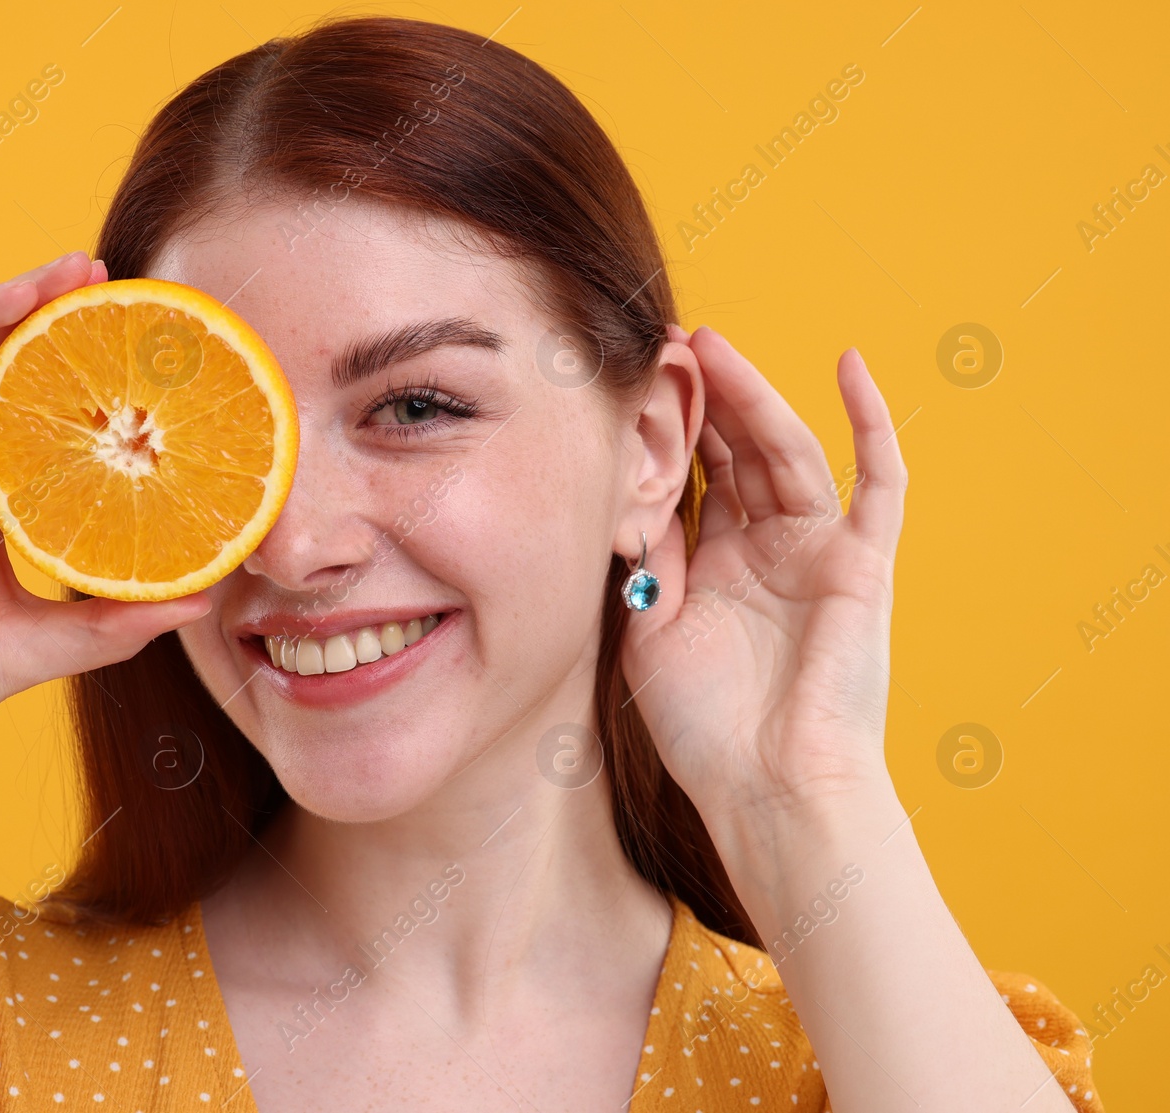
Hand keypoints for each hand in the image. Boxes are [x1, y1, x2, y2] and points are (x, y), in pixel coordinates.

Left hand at [620, 325, 906, 821]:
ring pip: (789, 453)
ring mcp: (821, 552)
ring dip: (754, 396)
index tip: (634, 378)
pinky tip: (850, 365)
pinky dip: (872, 423)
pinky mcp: (866, 562)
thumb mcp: (654, 629)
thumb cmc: (707, 729)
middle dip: (706, 398)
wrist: (770, 789)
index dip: (671, 428)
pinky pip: (881, 481)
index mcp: (721, 566)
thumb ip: (649, 560)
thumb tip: (626, 493)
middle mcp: (771, 550)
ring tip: (712, 345)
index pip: (699, 476)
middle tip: (667, 344)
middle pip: (739, 452)